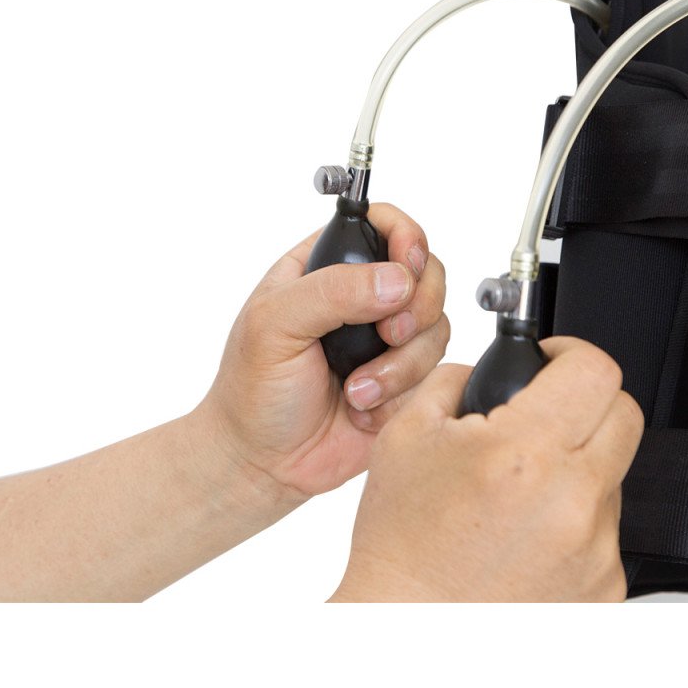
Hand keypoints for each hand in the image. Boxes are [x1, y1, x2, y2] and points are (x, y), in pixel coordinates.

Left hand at [195, 204, 449, 500]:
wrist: (262, 463)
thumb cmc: (252, 389)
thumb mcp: (274, 325)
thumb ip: (332, 291)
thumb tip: (398, 280)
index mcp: (325, 266)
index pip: (381, 223)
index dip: (406, 236)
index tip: (407, 262)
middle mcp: (361, 296)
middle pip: (426, 271)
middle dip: (418, 303)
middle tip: (387, 333)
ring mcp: (385, 339)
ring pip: (435, 325)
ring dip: (401, 361)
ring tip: (357, 388)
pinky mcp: (403, 380)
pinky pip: (433, 371)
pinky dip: (400, 391)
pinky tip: (363, 407)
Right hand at [330, 338, 642, 601]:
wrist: (406, 626)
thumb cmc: (402, 543)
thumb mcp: (407, 433)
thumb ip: (456, 379)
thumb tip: (494, 364)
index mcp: (524, 454)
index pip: (595, 371)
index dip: (571, 353)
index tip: (554, 361)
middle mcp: (572, 503)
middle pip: (624, 414)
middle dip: (587, 401)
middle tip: (545, 413)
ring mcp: (595, 551)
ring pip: (614, 474)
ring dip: (578, 465)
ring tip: (520, 490)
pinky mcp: (604, 588)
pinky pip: (605, 529)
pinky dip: (574, 519)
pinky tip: (527, 533)